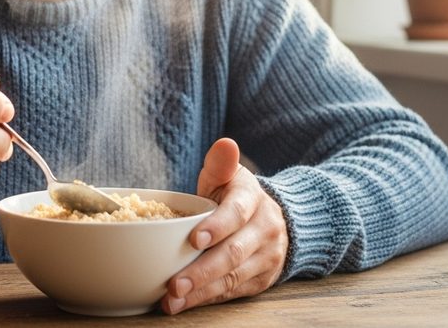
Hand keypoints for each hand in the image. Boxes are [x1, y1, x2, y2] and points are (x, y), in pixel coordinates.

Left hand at [162, 137, 287, 314]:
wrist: (274, 219)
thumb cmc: (236, 196)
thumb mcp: (229, 176)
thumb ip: (221, 164)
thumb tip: (226, 144)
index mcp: (252, 198)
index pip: (237, 213)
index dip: (217, 227)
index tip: (194, 239)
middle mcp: (265, 229)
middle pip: (233, 253)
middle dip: (202, 271)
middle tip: (174, 284)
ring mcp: (267, 256)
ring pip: (233, 277)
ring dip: (201, 292)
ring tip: (173, 301)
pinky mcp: (262, 278)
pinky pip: (234, 291)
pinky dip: (208, 299)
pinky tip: (185, 304)